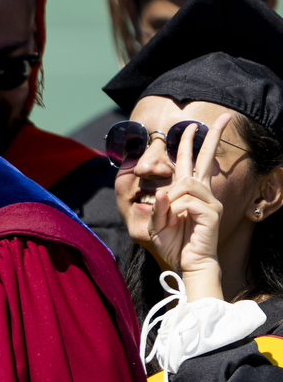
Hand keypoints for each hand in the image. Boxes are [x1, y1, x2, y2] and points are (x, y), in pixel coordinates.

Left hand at [150, 114, 230, 301]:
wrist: (188, 264)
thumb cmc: (174, 245)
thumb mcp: (157, 225)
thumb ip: (157, 208)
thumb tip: (164, 192)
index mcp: (190, 193)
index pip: (193, 163)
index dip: (192, 143)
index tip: (194, 126)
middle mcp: (203, 193)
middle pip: (204, 159)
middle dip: (209, 137)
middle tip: (224, 117)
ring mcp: (210, 201)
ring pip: (183, 186)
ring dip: (170, 202)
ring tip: (169, 220)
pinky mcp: (212, 212)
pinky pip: (185, 202)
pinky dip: (175, 211)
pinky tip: (177, 222)